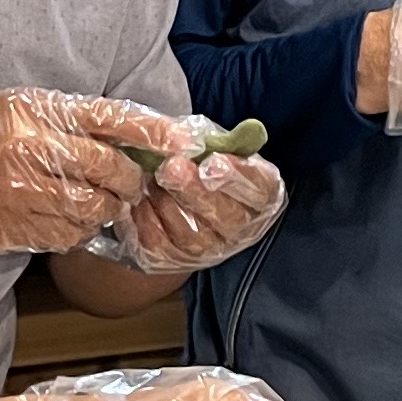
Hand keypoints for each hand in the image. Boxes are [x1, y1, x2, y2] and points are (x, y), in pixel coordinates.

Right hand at [0, 88, 180, 253]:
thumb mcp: (20, 106)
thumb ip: (73, 118)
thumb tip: (136, 136)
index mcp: (36, 110)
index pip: (113, 118)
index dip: (155, 133)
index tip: (183, 143)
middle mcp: (31, 150)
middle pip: (112, 171)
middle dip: (131, 181)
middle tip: (130, 182)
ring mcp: (22, 193)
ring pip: (95, 209)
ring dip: (106, 209)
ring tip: (96, 200)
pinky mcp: (14, 229)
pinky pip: (69, 236)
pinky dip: (79, 230)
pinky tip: (67, 218)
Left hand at [97, 146, 287, 275]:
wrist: (175, 200)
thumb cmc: (200, 165)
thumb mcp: (210, 146)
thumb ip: (210, 143)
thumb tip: (195, 139)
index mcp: (261, 195)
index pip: (259, 189)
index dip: (236, 176)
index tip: (212, 162)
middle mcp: (243, 228)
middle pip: (226, 216)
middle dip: (196, 191)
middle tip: (172, 168)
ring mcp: (212, 249)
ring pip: (192, 234)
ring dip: (168, 204)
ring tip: (152, 179)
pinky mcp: (178, 261)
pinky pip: (161, 244)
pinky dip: (147, 220)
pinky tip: (140, 199)